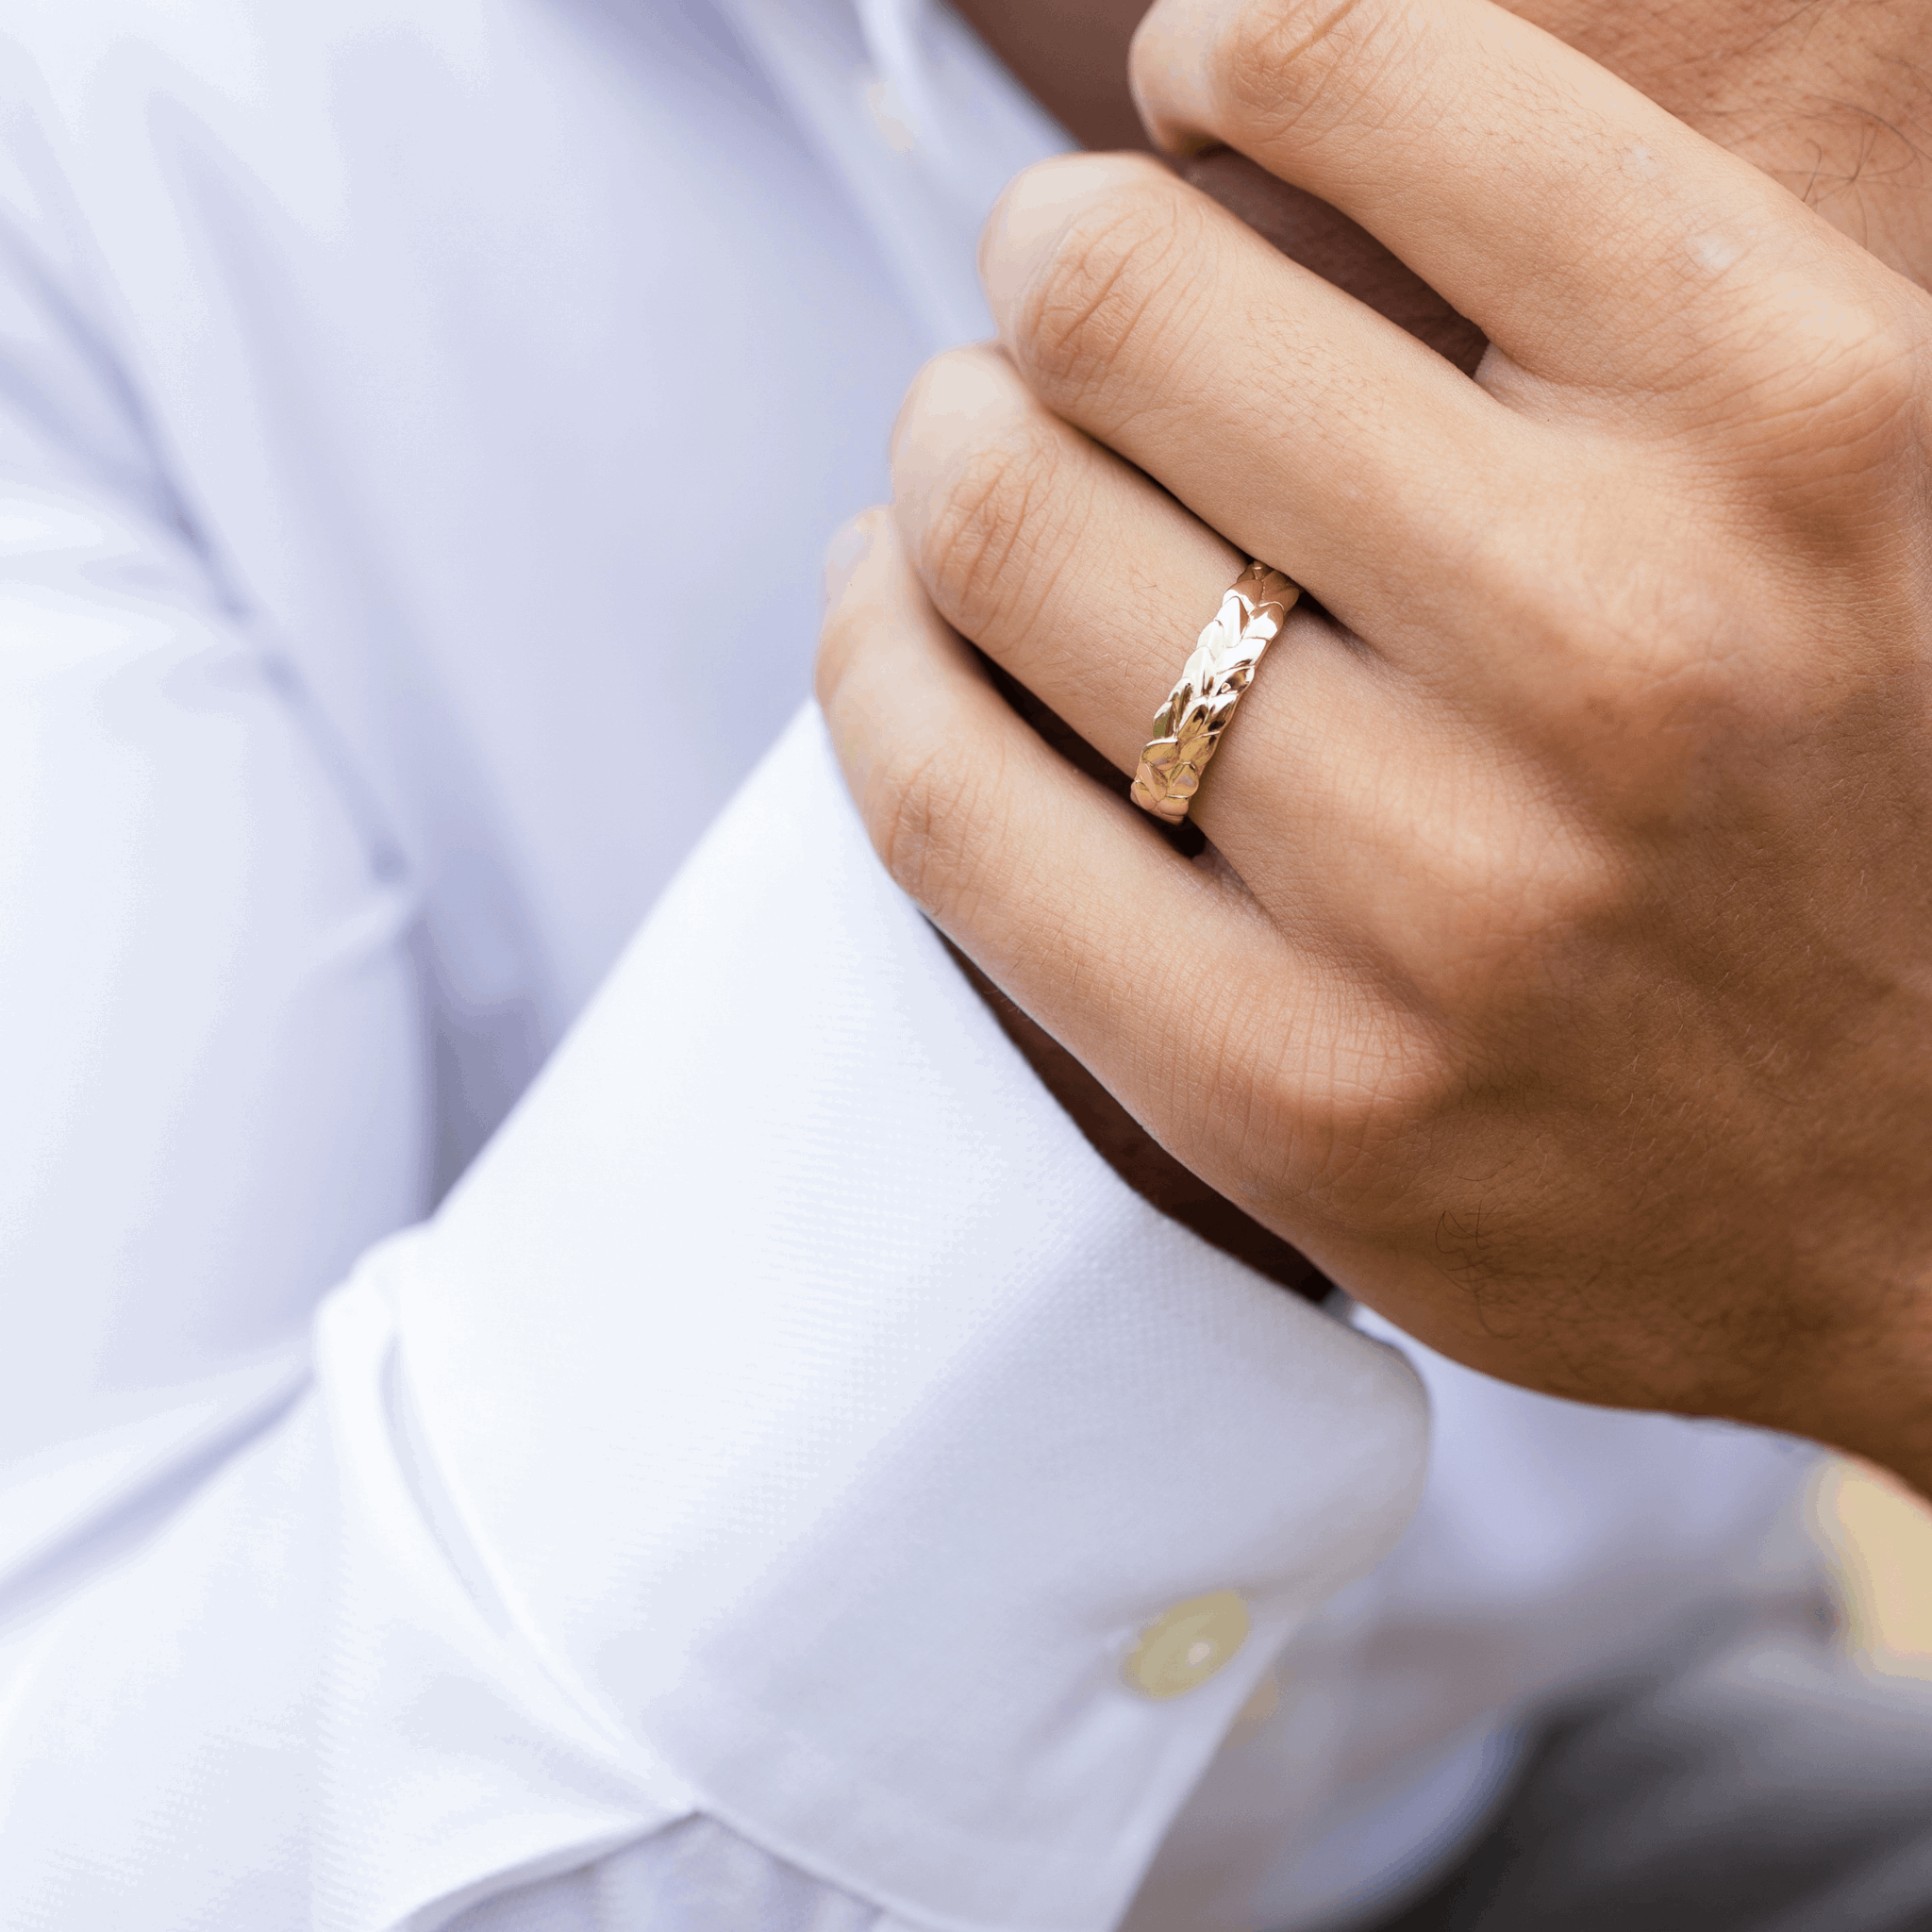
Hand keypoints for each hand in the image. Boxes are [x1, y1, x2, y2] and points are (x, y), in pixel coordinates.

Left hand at [819, 0, 1931, 1490]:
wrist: (1925, 1205)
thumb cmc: (1852, 813)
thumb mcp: (1848, 489)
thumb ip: (1611, 299)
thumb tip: (1254, 115)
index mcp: (1793, 418)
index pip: (1363, 60)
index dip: (1224, 48)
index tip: (1193, 90)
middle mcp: (1619, 639)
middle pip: (1118, 301)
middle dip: (1043, 259)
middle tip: (1056, 296)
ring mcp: (1439, 896)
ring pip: (995, 533)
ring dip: (937, 450)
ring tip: (970, 458)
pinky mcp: (1284, 1089)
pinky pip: (941, 797)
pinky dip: (866, 655)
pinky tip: (892, 614)